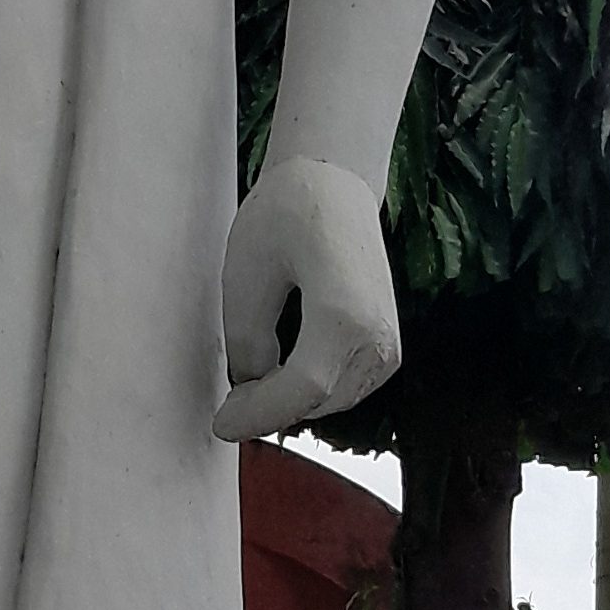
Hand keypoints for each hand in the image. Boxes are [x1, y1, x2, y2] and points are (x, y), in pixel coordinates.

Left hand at [217, 154, 395, 438]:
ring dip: (289, 404)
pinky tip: (279, 377)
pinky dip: (310, 394)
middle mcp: (378, 336)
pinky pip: (343, 390)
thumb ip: (247, 342)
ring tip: (248, 391)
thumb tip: (250, 387)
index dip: (258, 414)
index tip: (221, 424)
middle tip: (225, 406)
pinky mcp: (387, 348)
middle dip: (267, 411)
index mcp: (345, 314)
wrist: (335, 185)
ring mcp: (388, 345)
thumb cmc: (287, 216)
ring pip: (330, 403)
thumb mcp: (246, 275)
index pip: (301, 390)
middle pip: (315, 402)